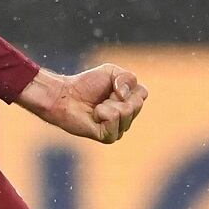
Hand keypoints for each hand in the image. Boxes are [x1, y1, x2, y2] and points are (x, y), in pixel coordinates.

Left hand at [17, 65, 147, 143]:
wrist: (65, 96)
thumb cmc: (86, 84)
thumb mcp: (111, 71)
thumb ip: (128, 77)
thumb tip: (124, 96)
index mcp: (130, 103)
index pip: (143, 93)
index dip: (126, 86)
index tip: (111, 87)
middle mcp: (127, 119)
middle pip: (136, 104)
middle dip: (117, 96)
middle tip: (102, 98)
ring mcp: (119, 130)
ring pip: (126, 111)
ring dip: (108, 104)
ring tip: (97, 107)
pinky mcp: (108, 137)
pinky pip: (114, 118)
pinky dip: (102, 112)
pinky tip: (93, 115)